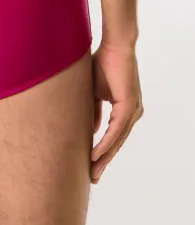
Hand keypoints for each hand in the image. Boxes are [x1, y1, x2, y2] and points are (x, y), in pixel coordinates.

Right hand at [91, 42, 143, 183]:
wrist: (114, 47)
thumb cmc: (103, 64)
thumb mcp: (94, 93)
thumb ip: (93, 111)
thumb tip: (91, 130)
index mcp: (125, 110)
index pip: (113, 136)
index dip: (102, 152)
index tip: (90, 165)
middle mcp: (132, 113)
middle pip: (116, 143)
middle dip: (103, 161)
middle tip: (93, 177)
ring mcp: (133, 111)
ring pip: (117, 141)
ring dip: (104, 157)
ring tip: (93, 172)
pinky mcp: (129, 106)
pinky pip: (116, 130)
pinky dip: (105, 143)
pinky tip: (95, 155)